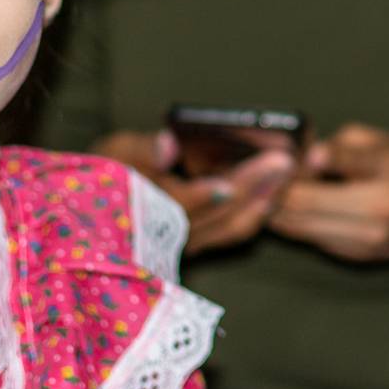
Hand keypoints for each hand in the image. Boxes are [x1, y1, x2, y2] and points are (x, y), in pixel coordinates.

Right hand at [93, 130, 296, 255]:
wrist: (100, 213)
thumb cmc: (107, 172)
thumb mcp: (114, 152)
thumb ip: (142, 149)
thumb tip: (169, 144)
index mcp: (145, 209)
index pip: (177, 206)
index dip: (202, 196)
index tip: (227, 184)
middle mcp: (168, 234)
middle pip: (217, 215)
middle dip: (252, 188)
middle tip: (283, 161)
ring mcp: (186, 244)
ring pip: (231, 228)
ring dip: (262, 201)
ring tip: (287, 174)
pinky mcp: (198, 244)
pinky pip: (233, 232)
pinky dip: (256, 213)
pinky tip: (274, 194)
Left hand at [267, 123, 388, 261]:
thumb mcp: (383, 140)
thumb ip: (342, 144)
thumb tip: (300, 158)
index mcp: (387, 169)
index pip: (343, 161)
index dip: (307, 157)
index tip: (287, 153)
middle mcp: (379, 208)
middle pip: (306, 202)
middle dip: (275, 186)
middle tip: (261, 172)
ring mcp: (367, 238)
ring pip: (300, 226)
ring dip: (274, 207)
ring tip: (265, 189)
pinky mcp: (357, 256)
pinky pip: (310, 238)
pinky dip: (291, 222)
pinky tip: (284, 206)